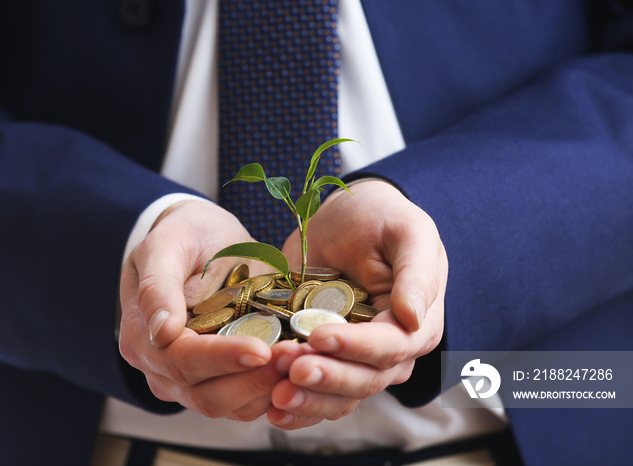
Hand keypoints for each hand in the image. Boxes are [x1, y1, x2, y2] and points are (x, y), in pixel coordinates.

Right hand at [119, 200, 283, 419]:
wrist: (204, 238)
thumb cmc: (184, 235)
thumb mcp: (166, 244)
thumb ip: (158, 285)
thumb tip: (161, 332)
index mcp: (143, 340)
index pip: (183, 362)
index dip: (223, 359)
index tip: (261, 348)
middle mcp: (164, 371)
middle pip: (209, 395)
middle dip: (255, 379)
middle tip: (297, 356)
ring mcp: (194, 381)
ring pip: (233, 406)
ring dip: (272, 388)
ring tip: (306, 360)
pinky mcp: (225, 381)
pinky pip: (250, 400)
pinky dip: (278, 389)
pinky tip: (303, 366)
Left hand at [268, 180, 446, 428]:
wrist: (345, 217)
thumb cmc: (380, 218)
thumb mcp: (408, 232)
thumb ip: (417, 273)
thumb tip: (413, 317)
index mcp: (417, 324)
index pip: (390, 347)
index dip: (355, 347)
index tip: (318, 336)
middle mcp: (391, 351)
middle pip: (364, 380)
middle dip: (325, 376)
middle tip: (287, 365)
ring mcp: (357, 360)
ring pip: (340, 397)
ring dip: (307, 397)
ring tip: (274, 392)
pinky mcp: (328, 361)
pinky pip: (318, 395)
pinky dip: (298, 407)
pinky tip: (272, 410)